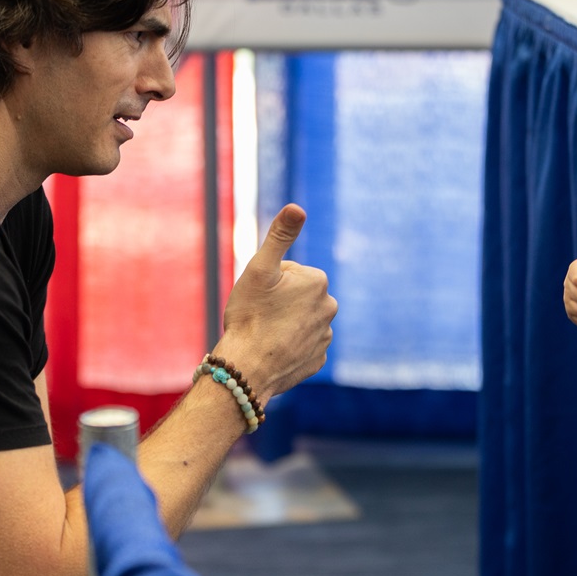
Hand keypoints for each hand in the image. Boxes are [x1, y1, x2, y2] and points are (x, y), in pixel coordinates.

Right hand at [216, 203, 337, 403]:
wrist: (246, 368)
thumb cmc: (249, 315)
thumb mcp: (259, 268)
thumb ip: (280, 236)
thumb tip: (297, 207)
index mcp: (318, 281)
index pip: (289, 272)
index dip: (268, 282)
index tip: (258, 297)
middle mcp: (330, 307)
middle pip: (297, 296)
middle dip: (279, 302)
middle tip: (259, 315)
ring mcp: (326, 336)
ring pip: (299, 321)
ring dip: (284, 324)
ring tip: (265, 334)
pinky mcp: (319, 360)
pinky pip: (302, 345)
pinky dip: (289, 346)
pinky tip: (273, 351)